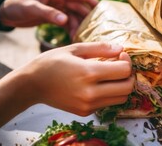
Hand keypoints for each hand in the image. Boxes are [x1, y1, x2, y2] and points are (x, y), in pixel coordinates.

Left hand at [0, 0, 97, 36]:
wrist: (5, 14)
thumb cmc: (16, 6)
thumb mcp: (31, 8)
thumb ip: (48, 14)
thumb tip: (65, 20)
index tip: (100, 8)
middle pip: (78, 6)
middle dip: (86, 17)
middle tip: (93, 28)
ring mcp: (57, 7)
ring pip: (74, 15)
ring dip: (78, 25)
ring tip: (80, 36)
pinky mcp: (54, 16)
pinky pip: (67, 22)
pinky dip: (71, 29)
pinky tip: (74, 37)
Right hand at [14, 42, 134, 115]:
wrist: (31, 85)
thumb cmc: (52, 62)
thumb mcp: (75, 49)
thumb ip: (100, 48)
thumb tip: (121, 48)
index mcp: (88, 73)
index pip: (124, 70)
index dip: (127, 60)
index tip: (120, 54)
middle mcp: (90, 92)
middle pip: (127, 87)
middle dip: (129, 75)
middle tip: (121, 65)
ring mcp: (88, 104)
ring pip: (121, 98)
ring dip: (122, 86)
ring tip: (113, 75)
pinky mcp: (85, 112)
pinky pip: (108, 103)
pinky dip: (111, 93)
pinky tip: (101, 83)